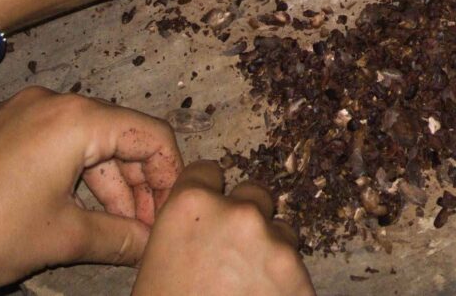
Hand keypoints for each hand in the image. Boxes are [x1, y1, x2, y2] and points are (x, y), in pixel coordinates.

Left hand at [0, 87, 180, 295]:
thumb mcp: (63, 239)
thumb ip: (120, 237)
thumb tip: (154, 243)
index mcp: (74, 118)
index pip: (149, 134)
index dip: (169, 176)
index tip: (172, 213)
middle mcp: (50, 101)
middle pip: (119, 135)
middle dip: (138, 185)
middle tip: (147, 230)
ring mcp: (20, 113)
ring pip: (85, 143)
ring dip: (107, 186)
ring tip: (117, 232)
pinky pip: (52, 145)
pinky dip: (73, 177)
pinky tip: (77, 214)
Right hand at [131, 163, 313, 295]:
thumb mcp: (156, 264)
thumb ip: (183, 231)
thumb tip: (200, 225)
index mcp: (190, 207)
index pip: (208, 171)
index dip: (210, 193)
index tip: (212, 209)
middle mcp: (236, 214)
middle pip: (254, 194)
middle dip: (247, 218)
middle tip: (234, 254)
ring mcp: (273, 243)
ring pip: (282, 231)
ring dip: (270, 251)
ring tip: (250, 287)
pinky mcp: (299, 277)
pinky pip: (296, 269)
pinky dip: (284, 285)